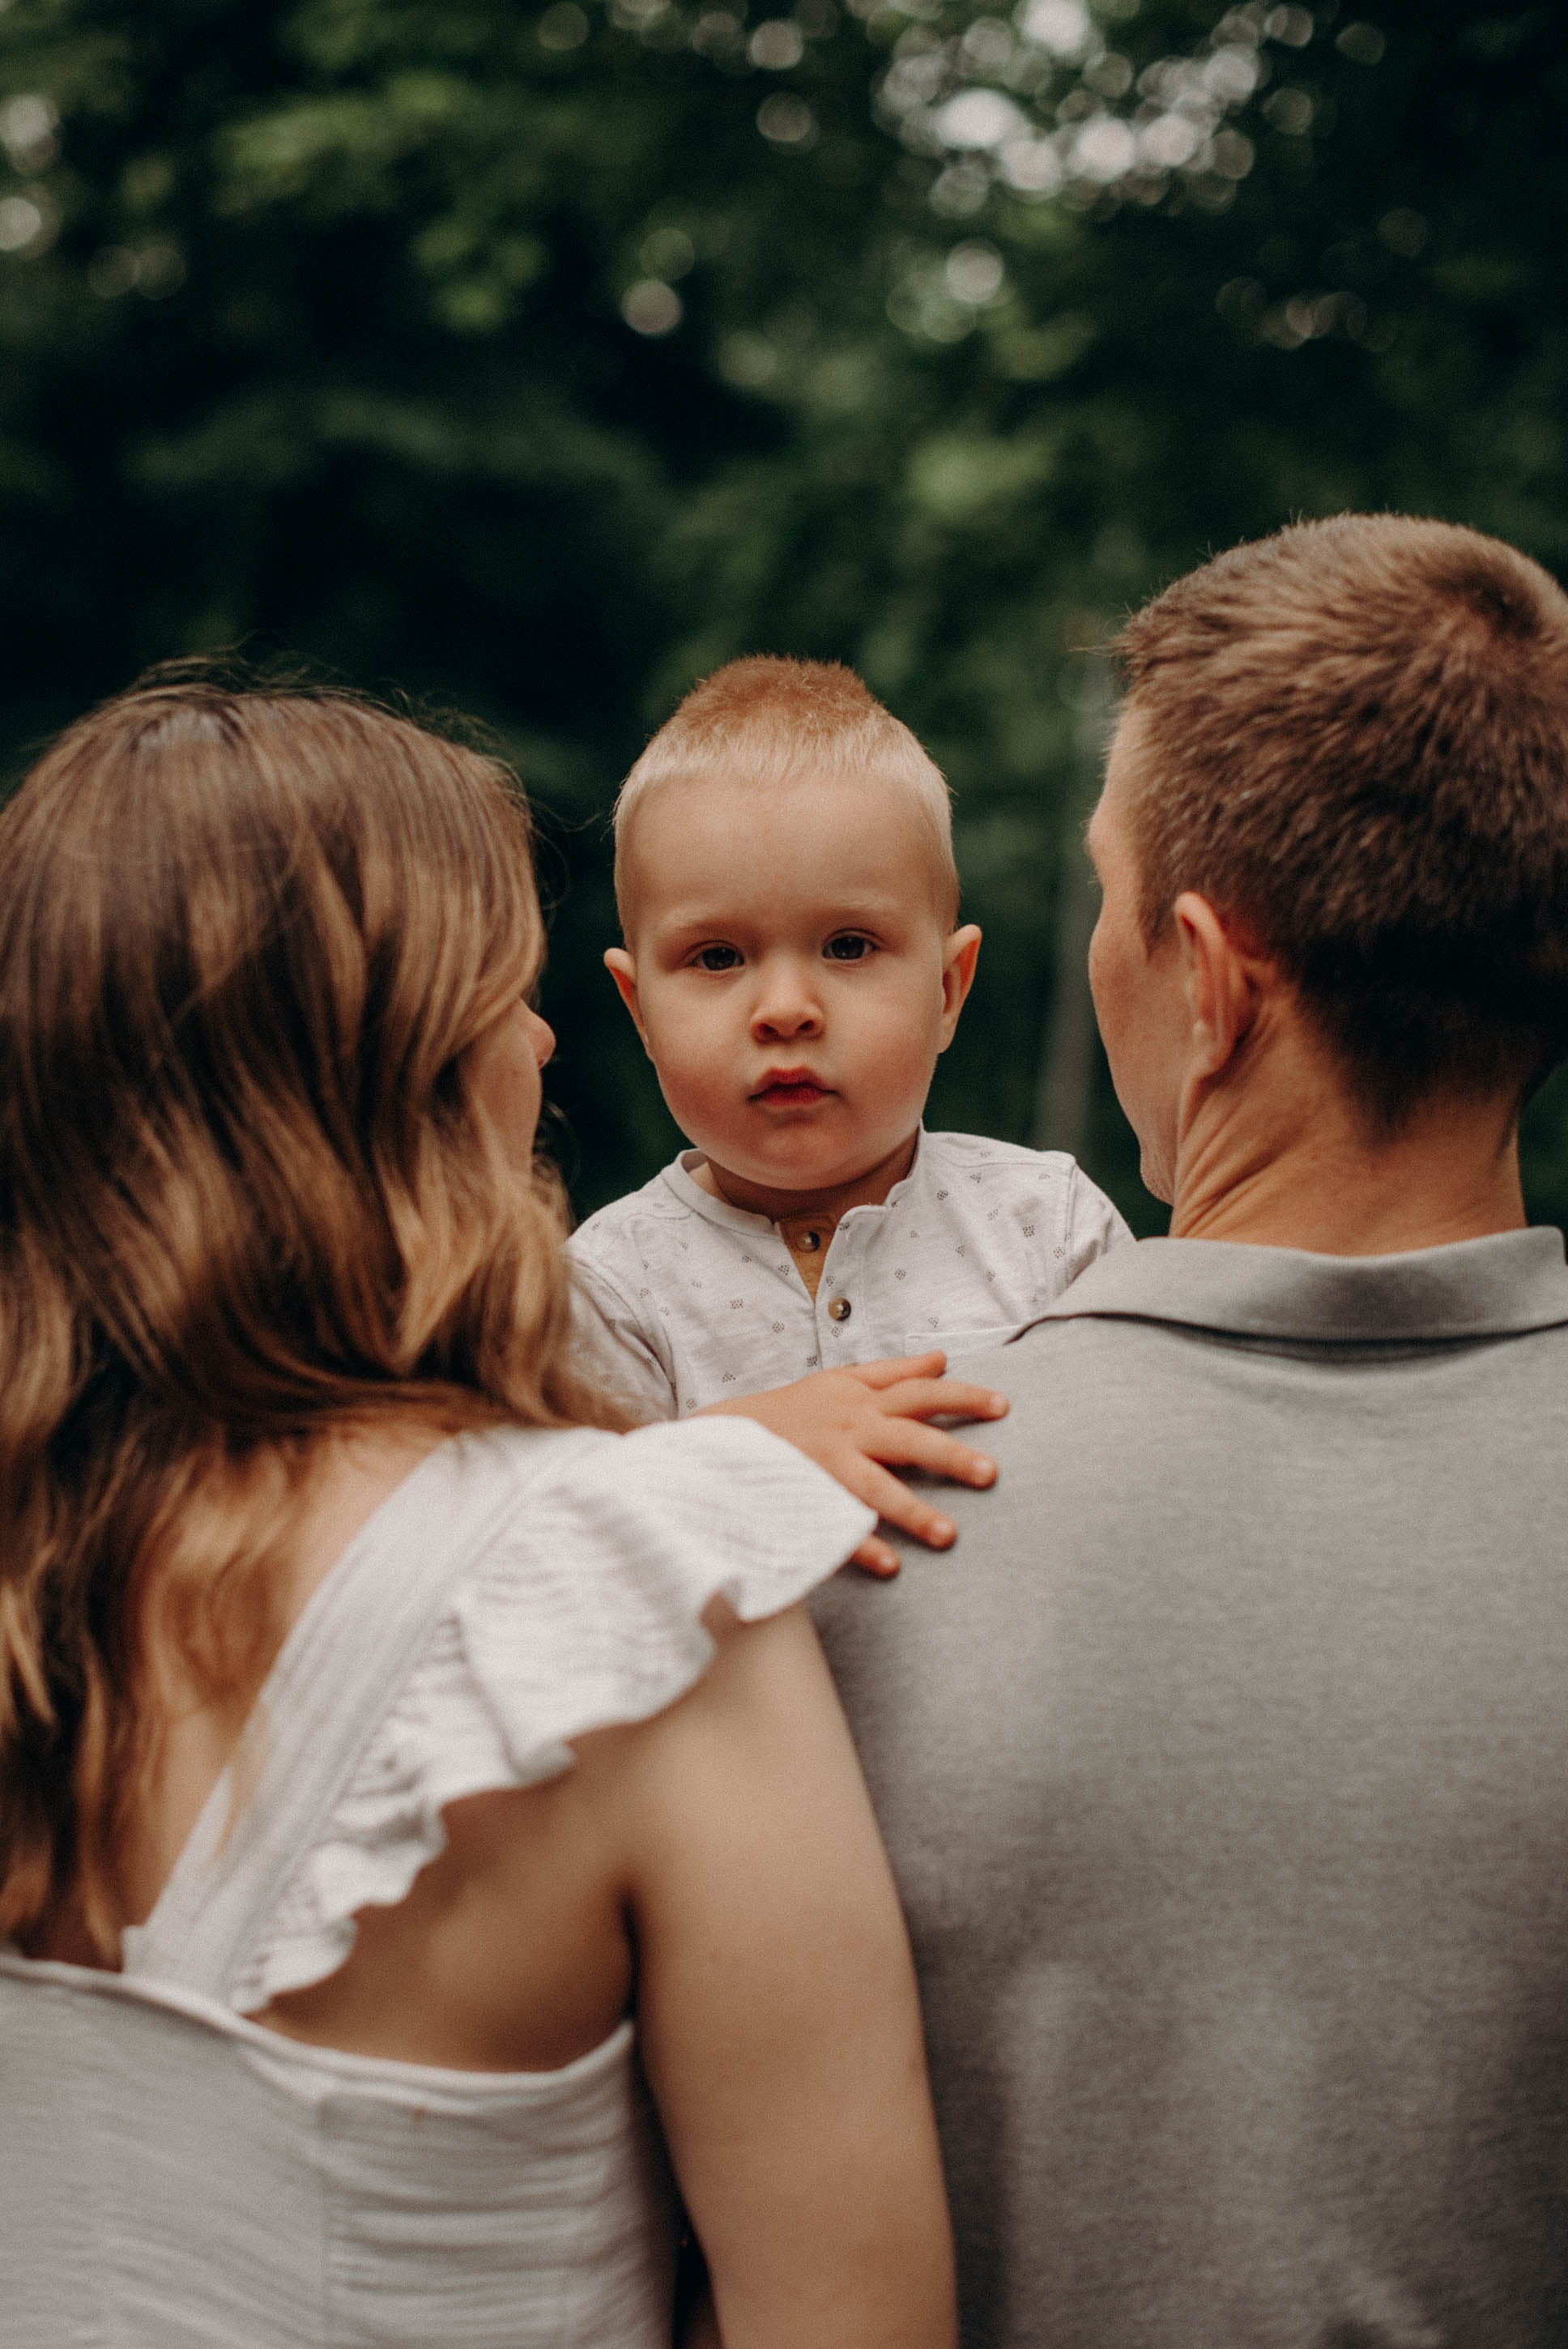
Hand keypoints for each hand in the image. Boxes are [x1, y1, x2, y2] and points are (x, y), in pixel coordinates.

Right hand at [703, 1352, 1006, 1575]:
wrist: (725, 1435)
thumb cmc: (791, 1410)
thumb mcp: (840, 1380)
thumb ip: (893, 1372)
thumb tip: (942, 1359)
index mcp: (862, 1402)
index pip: (920, 1393)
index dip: (962, 1397)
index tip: (1003, 1406)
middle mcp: (850, 1430)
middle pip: (907, 1439)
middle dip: (950, 1456)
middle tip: (992, 1474)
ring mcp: (826, 1466)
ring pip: (874, 1487)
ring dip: (912, 1510)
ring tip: (948, 1536)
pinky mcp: (805, 1497)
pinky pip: (835, 1524)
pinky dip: (860, 1544)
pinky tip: (889, 1565)